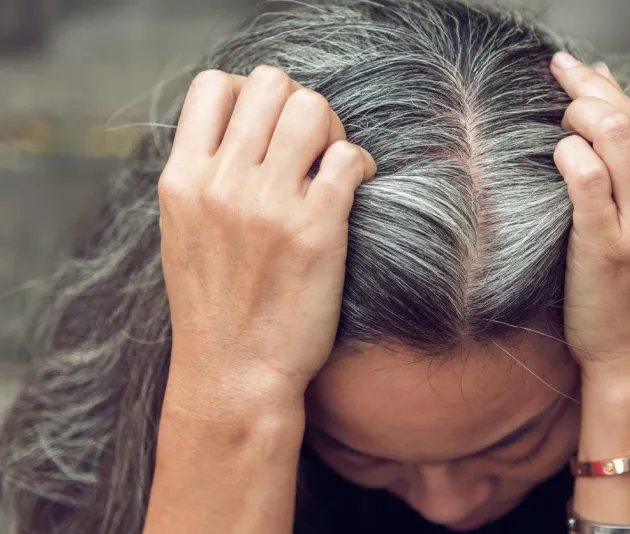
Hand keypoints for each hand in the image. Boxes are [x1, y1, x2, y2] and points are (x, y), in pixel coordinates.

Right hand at [158, 67, 375, 420]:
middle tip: (309, 146)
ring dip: (331, 128)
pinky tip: (354, 187)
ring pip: (313, 109)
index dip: (250, 95)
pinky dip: (359, 163)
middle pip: (271, 83)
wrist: (234, 375)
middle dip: (298, 105)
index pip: (214, 85)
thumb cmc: (215, 307)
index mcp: (182, 180)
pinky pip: (348, 157)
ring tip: (332, 164)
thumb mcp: (184, 232)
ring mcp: (269, 205)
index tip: (267, 130)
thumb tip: (244, 132)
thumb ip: (204, 177)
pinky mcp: (316, 230)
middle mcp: (222, 184)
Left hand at [550, 53, 629, 384]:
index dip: (608, 91)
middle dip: (587, 91)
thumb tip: (605, 91)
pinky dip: (567, 153)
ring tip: (556, 121)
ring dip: (577, 114)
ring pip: (614, 133)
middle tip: (557, 84)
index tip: (578, 75)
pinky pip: (587, 175)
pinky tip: (556, 155)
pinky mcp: (614, 246)